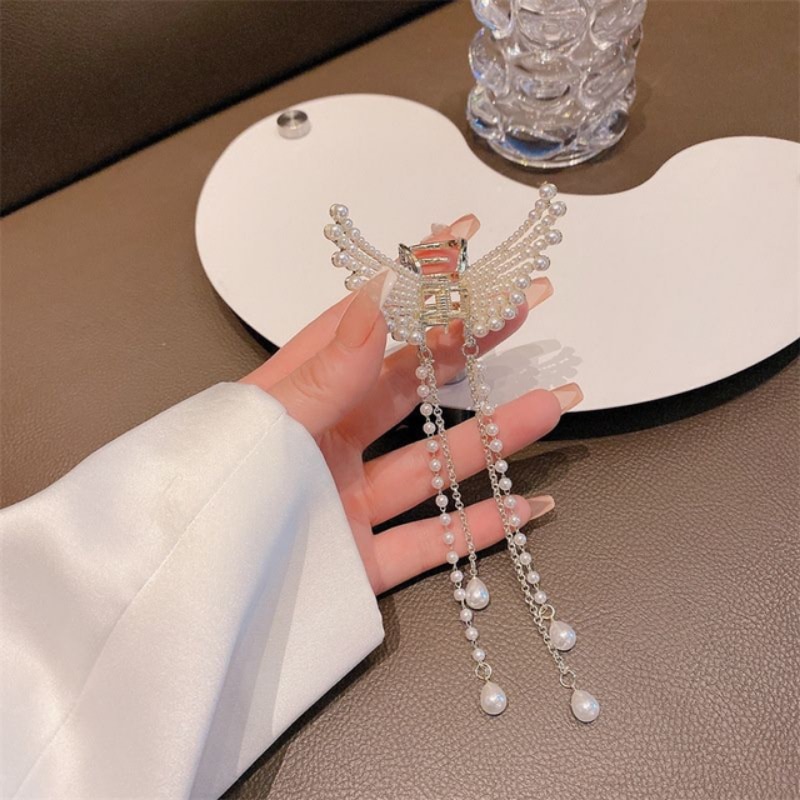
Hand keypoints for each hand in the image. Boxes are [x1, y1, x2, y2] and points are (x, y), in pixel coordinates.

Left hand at [241, 214, 582, 594]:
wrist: (181, 601)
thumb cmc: (211, 499)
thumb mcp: (268, 425)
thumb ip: (326, 372)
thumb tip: (377, 298)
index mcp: (298, 400)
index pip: (364, 327)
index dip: (412, 285)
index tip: (462, 242)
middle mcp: (326, 445)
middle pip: (410, 388)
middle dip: (466, 350)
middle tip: (521, 311)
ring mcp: (345, 503)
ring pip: (431, 466)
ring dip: (491, 438)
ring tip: (550, 404)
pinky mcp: (356, 562)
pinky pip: (426, 544)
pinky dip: (476, 532)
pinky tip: (525, 508)